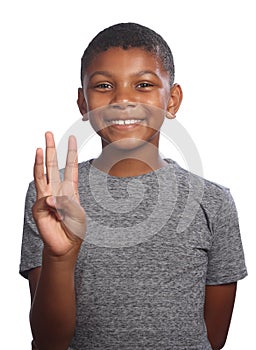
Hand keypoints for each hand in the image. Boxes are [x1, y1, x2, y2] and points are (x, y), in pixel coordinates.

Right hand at [32, 132, 85, 256]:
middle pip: (53, 165)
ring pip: (41, 174)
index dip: (71, 152)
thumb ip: (66, 203)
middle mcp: (57, 189)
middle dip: (51, 149)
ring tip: (40, 147)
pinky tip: (55, 209)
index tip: (72, 138)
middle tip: (48, 133)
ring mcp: (47, 197)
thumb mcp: (78, 213)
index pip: (70, 166)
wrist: (66, 245)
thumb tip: (50, 199)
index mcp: (70, 189)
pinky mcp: (39, 208)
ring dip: (41, 161)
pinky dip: (50, 203)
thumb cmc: (74, 228)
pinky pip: (44, 200)